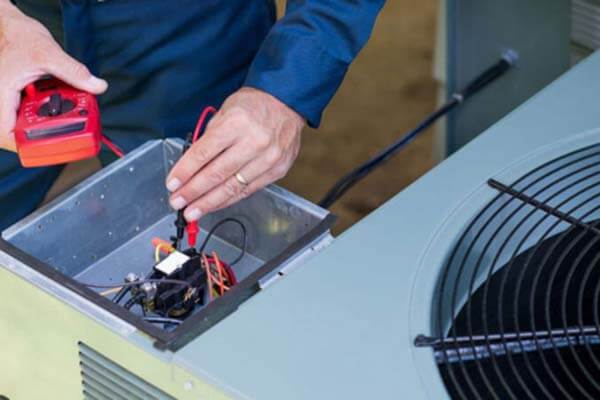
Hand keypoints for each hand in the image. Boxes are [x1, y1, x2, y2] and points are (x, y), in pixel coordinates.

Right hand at [0, 1, 106, 151]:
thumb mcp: (50, 54)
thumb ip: (74, 72)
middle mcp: (3, 101)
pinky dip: (48, 112)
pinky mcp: (19, 100)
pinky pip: (32, 114)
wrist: (14, 28)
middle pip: (18, 133)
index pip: (5, 132)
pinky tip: (59, 104)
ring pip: (26, 125)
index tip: (48, 147)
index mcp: (2, 94)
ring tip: (64, 113)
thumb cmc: (21, 37)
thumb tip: (97, 86)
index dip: (24, 146)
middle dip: (45, 134)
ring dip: (48, 123)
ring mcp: (10, 101)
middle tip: (67, 128)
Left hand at [166, 87, 304, 220]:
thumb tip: (191, 165)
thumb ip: (210, 137)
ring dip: (209, 202)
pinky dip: (229, 199)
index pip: (204, 152)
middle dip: (193, 191)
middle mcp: (254, 142)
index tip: (172, 184)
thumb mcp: (226, 110)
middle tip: (177, 202)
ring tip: (192, 211)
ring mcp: (268, 158)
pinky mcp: (277, 170)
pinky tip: (215, 205)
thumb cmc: (254, 105)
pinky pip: (248, 190)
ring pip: (233, 187)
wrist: (287, 102)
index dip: (185, 171)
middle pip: (217, 173)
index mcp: (236, 123)